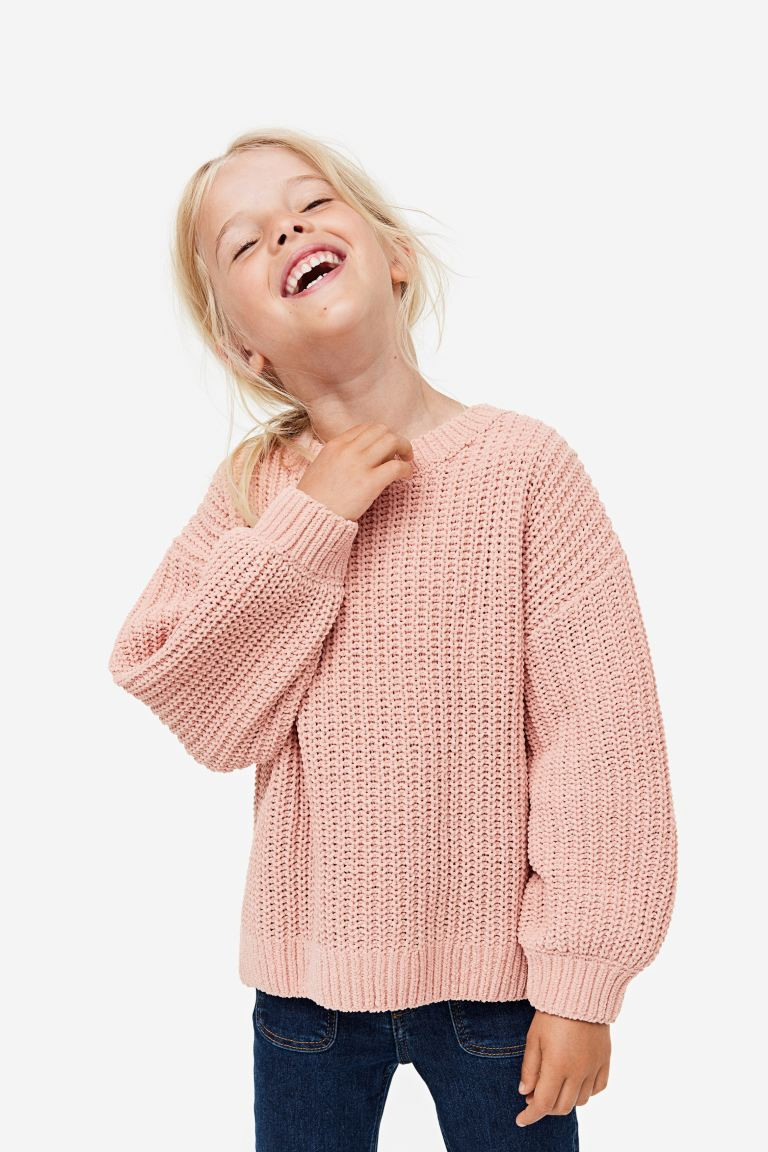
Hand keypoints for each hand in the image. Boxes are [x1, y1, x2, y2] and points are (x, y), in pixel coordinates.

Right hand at [297, 422, 414, 520]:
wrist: (309, 517)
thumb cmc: (314, 497)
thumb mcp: (322, 466)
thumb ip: (340, 456)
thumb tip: (362, 457)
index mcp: (335, 445)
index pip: (365, 428)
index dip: (380, 435)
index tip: (385, 447)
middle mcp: (348, 450)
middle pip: (381, 430)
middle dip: (395, 439)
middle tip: (400, 452)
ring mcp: (359, 465)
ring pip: (392, 441)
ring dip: (404, 448)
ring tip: (407, 461)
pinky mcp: (370, 483)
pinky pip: (397, 466)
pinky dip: (406, 469)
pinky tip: (406, 476)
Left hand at [515, 1009, 610, 1126]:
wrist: (580, 990)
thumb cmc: (551, 1011)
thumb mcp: (533, 1038)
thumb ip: (529, 1068)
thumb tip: (525, 1092)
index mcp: (557, 1066)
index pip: (543, 1104)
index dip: (530, 1115)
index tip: (520, 1119)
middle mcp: (579, 1072)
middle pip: (562, 1107)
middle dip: (545, 1108)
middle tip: (533, 1096)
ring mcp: (594, 1067)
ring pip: (580, 1101)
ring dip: (565, 1100)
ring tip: (553, 1087)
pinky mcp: (606, 1060)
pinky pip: (598, 1088)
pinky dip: (586, 1092)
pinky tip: (575, 1082)